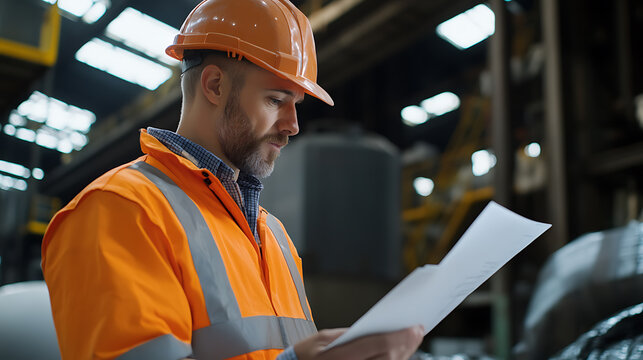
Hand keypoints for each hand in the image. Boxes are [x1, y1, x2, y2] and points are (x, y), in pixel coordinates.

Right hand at [294, 325, 423, 359]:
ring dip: (404, 354)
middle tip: (418, 330)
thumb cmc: (306, 355)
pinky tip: (400, 352)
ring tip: (413, 339)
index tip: (414, 327)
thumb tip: (377, 329)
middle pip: (389, 359)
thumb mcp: (323, 337)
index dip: (399, 336)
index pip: (378, 346)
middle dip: (406, 344)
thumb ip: (350, 334)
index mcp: (338, 357)